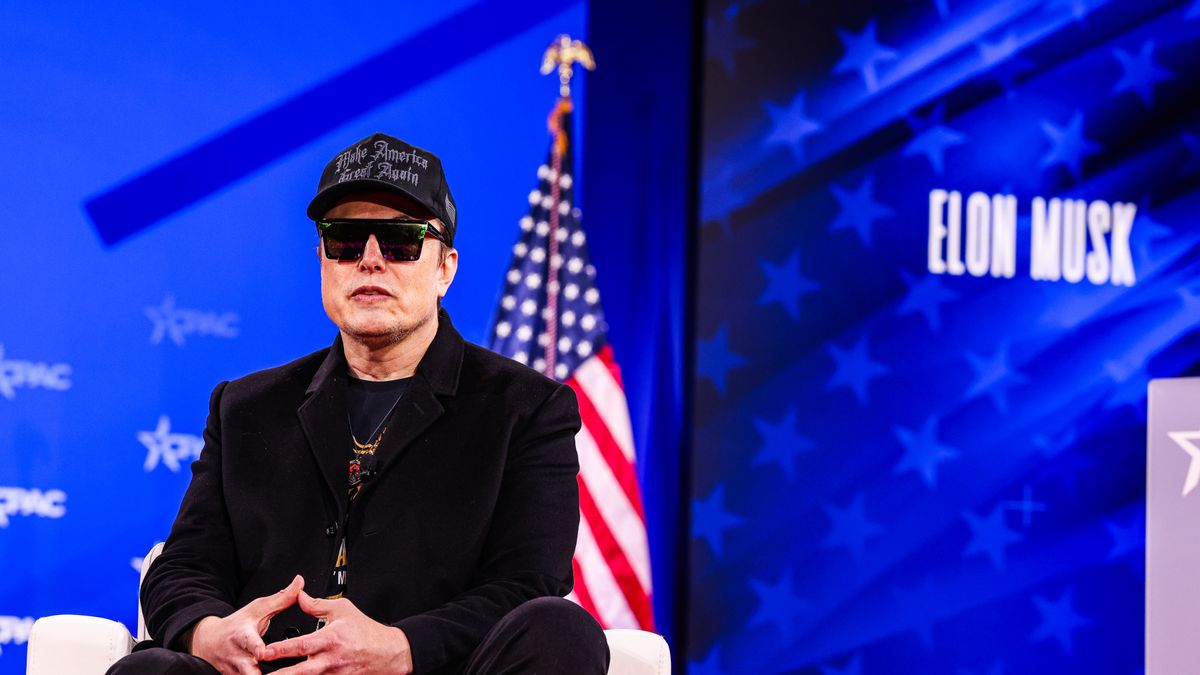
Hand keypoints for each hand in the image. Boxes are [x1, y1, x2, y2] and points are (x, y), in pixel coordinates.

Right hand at [190, 575, 304, 674]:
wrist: (208, 641)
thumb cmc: (238, 625)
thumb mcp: (258, 608)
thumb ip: (282, 598)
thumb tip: (300, 581)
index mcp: (243, 635)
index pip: (250, 642)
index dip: (257, 649)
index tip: (263, 653)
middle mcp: (238, 656)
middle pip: (248, 670)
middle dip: (256, 674)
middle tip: (276, 674)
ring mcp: (235, 671)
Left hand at [260, 590, 413, 673]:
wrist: (387, 653)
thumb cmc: (367, 632)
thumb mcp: (343, 609)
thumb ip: (318, 604)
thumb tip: (300, 596)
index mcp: (329, 639)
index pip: (299, 645)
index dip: (279, 650)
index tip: (263, 652)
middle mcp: (329, 660)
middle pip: (298, 671)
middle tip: (261, 674)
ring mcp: (333, 674)